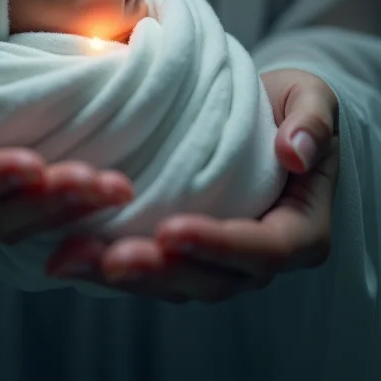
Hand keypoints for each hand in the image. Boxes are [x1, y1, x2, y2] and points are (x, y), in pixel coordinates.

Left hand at [46, 69, 337, 302]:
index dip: (219, 245)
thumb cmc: (288, 104)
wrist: (259, 112)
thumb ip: (313, 120)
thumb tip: (297, 154)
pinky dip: (108, 265)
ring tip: (73, 258)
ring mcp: (219, 261)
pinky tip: (67, 253)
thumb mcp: (310, 95)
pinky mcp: (183, 253)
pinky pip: (151, 270)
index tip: (171, 228)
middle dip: (160, 271)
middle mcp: (258, 258)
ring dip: (124, 277)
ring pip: (174, 285)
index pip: (265, 250)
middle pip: (213, 281)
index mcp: (300, 229)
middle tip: (111, 257)